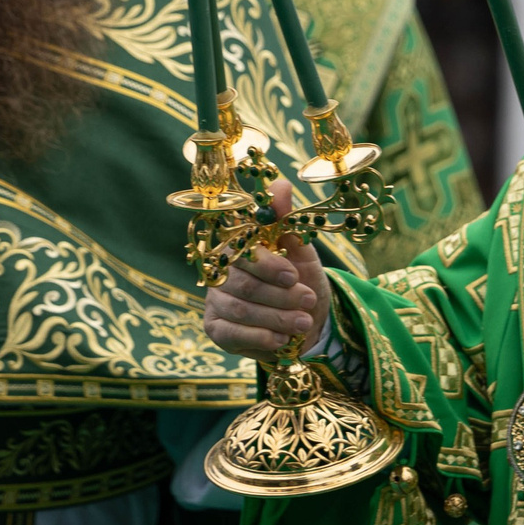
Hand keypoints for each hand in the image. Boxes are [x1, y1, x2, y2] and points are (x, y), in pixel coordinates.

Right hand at [202, 194, 329, 359]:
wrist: (307, 323)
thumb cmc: (300, 282)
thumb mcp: (302, 251)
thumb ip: (287, 222)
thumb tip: (281, 184)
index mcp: (238, 246)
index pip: (242, 252)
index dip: (267, 264)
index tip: (293, 275)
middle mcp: (220, 271)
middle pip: (242, 285)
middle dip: (280, 296)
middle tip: (308, 302)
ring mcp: (215, 301)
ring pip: (240, 310)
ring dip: (277, 318)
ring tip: (304, 323)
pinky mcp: (216, 329)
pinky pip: (231, 334)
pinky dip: (261, 337)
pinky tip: (282, 339)